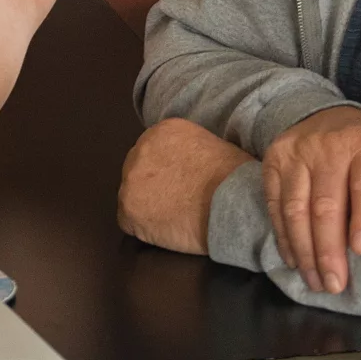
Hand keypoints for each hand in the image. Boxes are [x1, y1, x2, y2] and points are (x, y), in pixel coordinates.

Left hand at [118, 118, 251, 254]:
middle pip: (137, 170)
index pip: (152, 151)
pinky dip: (143, 228)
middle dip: (151, 185)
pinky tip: (165, 229)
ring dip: (147, 205)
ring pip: (131, 195)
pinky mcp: (129, 209)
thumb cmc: (231, 175)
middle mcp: (141, 149)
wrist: (231, 200)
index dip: (164, 170)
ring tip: (172, 216)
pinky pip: (128, 221)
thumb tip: (182, 167)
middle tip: (173, 200)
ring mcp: (132, 179)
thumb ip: (185, 150)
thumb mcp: (207, 144)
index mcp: (162, 130)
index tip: (177, 182)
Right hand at [262, 106, 360, 294]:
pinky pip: (275, 203)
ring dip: (305, 249)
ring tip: (316, 281)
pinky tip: (295, 260)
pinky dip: (284, 236)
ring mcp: (297, 153)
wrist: (324, 113)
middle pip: (326, 203)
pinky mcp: (274, 161)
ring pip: (297, 207)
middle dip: (329, 248)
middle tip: (336, 284)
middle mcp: (328, 146)